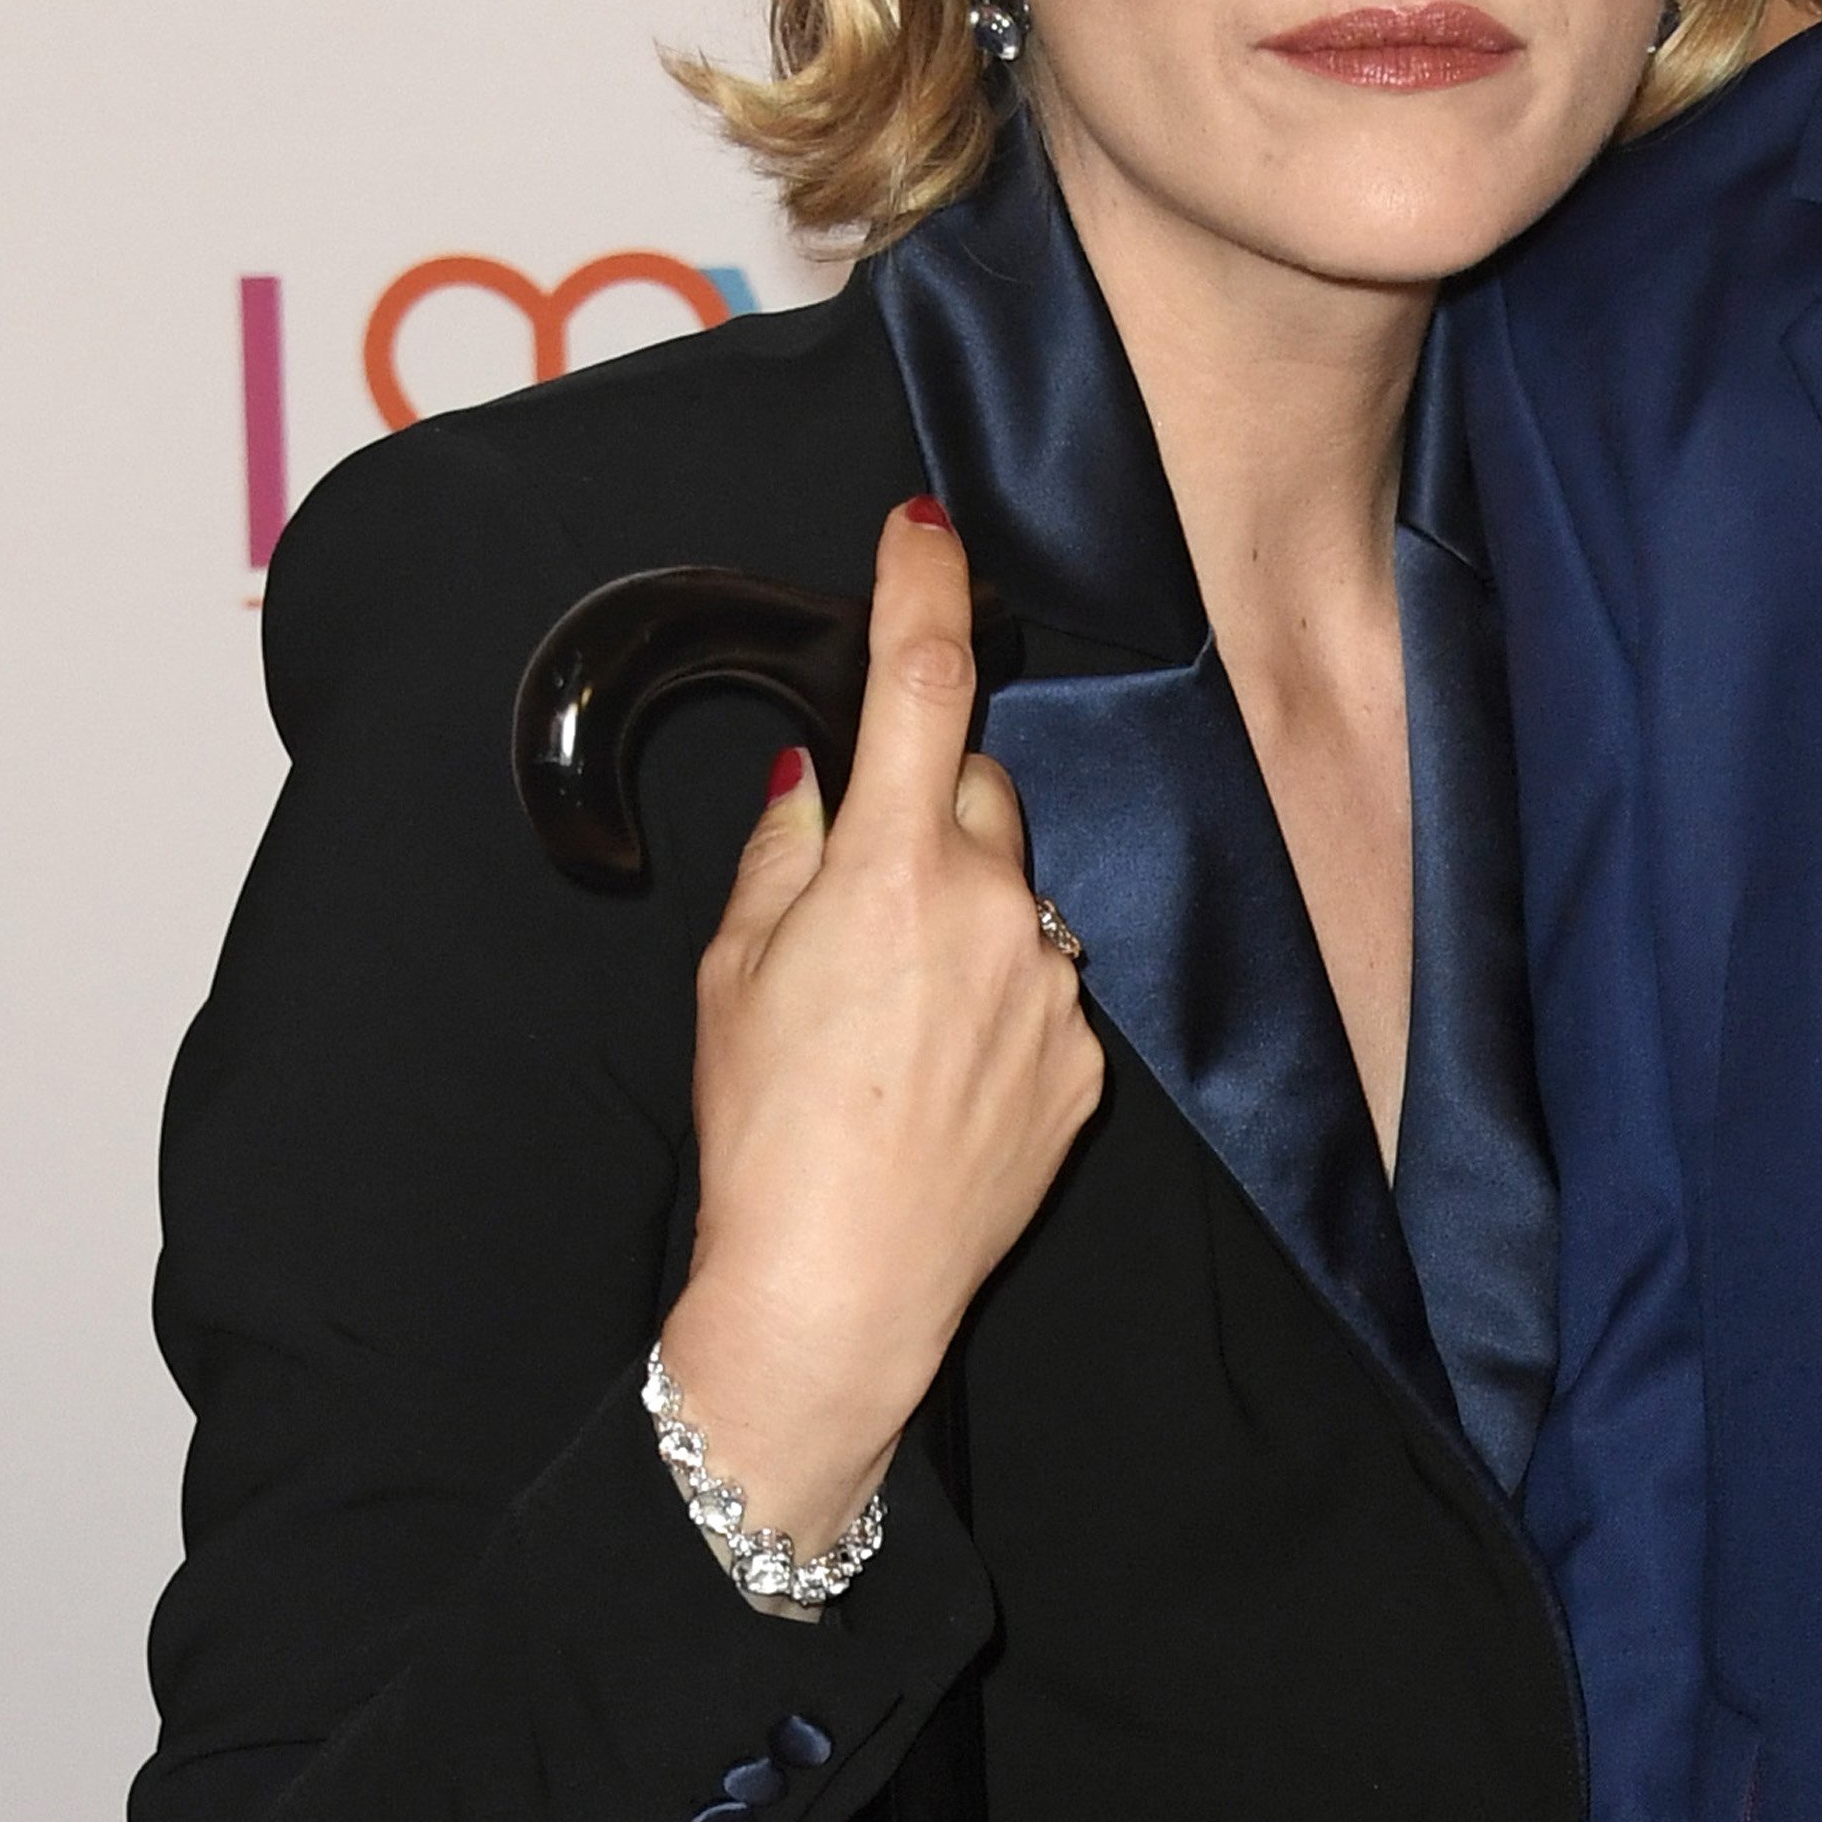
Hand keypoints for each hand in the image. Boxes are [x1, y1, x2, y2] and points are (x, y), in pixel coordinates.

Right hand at [658, 500, 1102, 1545]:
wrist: (839, 1291)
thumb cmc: (767, 1135)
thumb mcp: (735, 975)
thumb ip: (786, 851)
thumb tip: (817, 775)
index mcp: (893, 868)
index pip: (921, 679)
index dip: (924, 586)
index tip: (927, 530)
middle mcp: (994, 907)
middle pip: (974, 790)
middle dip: (924, 809)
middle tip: (861, 900)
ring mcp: (1052, 984)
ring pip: (1017, 891)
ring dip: (967, 916)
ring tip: (897, 1021)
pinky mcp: (1086, 1060)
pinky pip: (1046, 983)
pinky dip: (1002, 1000)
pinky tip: (941, 1074)